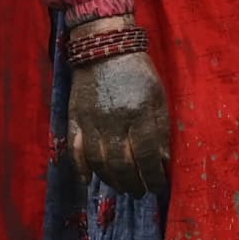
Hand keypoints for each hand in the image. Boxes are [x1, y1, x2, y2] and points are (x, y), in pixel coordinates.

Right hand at [66, 47, 172, 194]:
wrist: (104, 47)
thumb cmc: (138, 71)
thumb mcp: (158, 96)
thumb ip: (161, 129)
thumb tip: (164, 161)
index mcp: (139, 112)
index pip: (147, 155)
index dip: (153, 176)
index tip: (158, 187)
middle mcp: (114, 119)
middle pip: (122, 164)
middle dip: (134, 184)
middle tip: (140, 192)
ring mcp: (91, 120)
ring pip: (99, 161)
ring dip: (111, 180)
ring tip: (123, 187)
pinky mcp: (74, 117)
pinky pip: (74, 149)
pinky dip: (80, 168)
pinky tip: (88, 181)